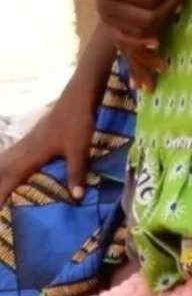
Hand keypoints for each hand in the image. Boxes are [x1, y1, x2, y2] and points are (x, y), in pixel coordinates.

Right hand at [0, 81, 99, 204]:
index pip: (10, 177)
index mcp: (32, 153)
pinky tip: (9, 168)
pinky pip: (12, 155)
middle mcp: (24, 148)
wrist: (77, 98)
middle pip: (2, 169)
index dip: (0, 192)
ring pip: (5, 161)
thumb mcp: (80, 150)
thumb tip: (76, 197)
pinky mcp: (32, 138)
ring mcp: (27, 141)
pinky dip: (6, 165)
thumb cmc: (78, 123)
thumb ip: (77, 172)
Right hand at [87, 0, 184, 88]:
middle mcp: (106, 6)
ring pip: (133, 40)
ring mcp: (107, 17)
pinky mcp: (111, 22)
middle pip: (145, 20)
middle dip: (169, 11)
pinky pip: (123, 47)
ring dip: (150, 49)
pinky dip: (135, 62)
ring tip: (165, 64)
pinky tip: (147, 77)